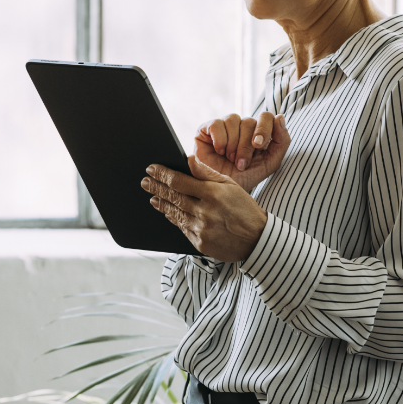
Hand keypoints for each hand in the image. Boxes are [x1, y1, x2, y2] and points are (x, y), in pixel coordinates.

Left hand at [142, 155, 267, 261]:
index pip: (179, 181)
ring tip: (153, 197)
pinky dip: (173, 219)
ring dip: (161, 204)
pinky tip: (168, 213)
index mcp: (212, 194)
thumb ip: (207, 173)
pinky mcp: (200, 244)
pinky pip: (182, 228)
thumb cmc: (244, 209)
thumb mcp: (230, 186)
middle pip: (173, 197)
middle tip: (145, 182)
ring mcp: (201, 229)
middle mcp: (204, 212)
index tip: (151, 168)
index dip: (162, 174)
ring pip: (174, 214)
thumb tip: (188, 160)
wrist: (257, 240)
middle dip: (156, 188)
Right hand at [194, 111, 290, 191]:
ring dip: (233, 145)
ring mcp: (225, 125)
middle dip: (246, 146)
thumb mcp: (270, 163)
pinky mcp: (207, 128)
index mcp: (259, 132)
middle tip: (241, 163)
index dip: (264, 128)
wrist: (221, 190)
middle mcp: (242, 126)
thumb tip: (280, 117)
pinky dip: (220, 140)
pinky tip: (218, 152)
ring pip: (233, 120)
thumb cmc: (245, 178)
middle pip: (249, 121)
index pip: (267, 116)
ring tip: (230, 159)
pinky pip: (217, 124)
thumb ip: (282, 142)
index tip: (258, 146)